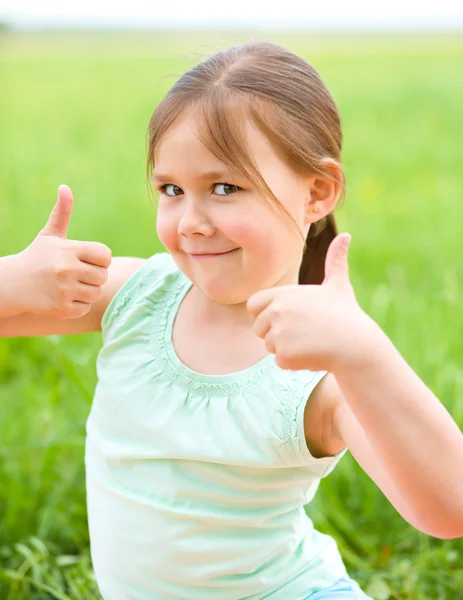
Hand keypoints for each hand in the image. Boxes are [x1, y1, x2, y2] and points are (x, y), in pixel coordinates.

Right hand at [15, 185, 111, 318]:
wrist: (13, 284)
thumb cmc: (37, 257)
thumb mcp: (50, 235)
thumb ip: (62, 213)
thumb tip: (65, 188)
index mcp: (68, 250)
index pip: (105, 256)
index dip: (100, 259)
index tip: (87, 260)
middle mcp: (66, 269)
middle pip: (103, 276)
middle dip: (94, 276)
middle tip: (77, 274)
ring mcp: (64, 290)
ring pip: (96, 293)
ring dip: (87, 291)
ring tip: (71, 285)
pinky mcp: (61, 308)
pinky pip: (85, 308)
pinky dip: (77, 305)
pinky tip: (63, 297)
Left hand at [247, 233, 374, 372]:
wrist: (356, 345)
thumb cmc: (346, 315)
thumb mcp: (338, 285)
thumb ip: (335, 261)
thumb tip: (345, 236)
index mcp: (283, 294)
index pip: (253, 305)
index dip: (267, 313)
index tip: (289, 317)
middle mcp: (276, 311)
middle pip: (259, 329)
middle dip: (277, 334)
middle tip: (304, 332)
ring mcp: (279, 333)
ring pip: (270, 346)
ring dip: (286, 349)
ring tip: (311, 342)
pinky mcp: (284, 354)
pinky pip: (280, 361)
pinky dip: (293, 362)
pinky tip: (312, 354)